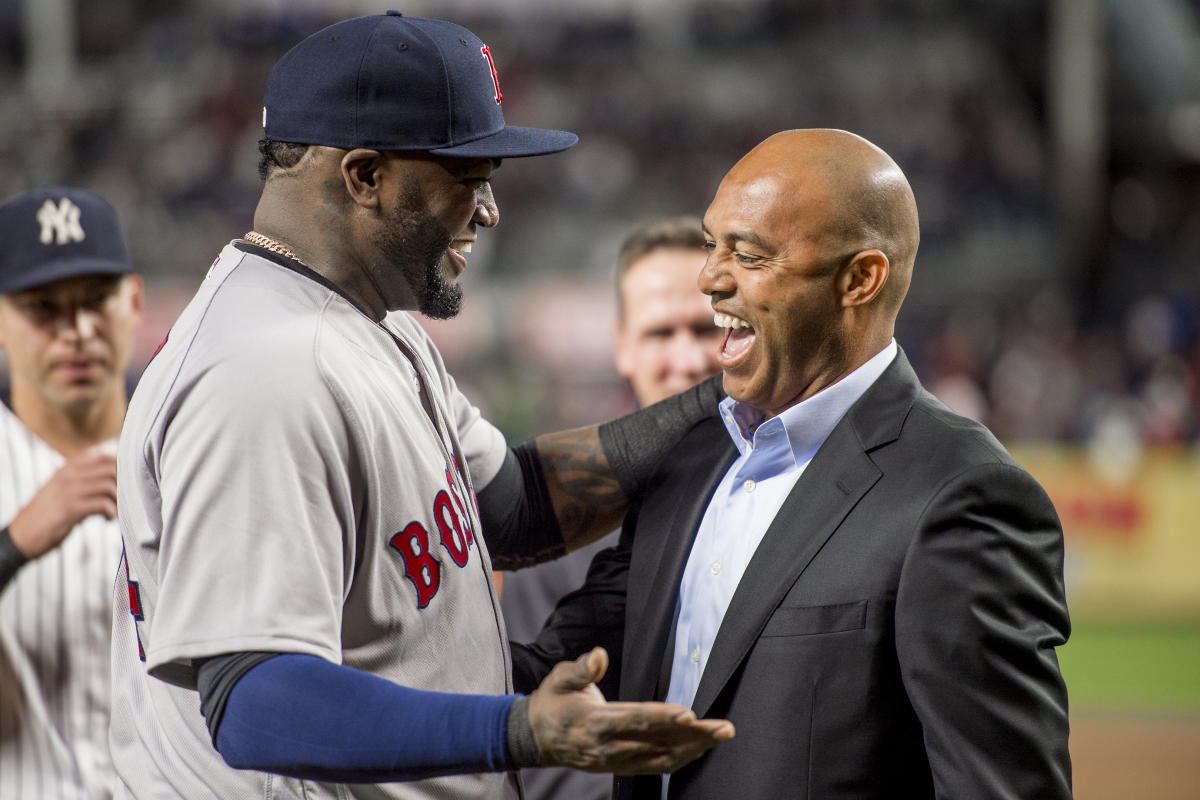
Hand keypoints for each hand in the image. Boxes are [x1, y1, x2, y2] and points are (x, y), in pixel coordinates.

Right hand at [7, 450, 117, 559]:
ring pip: (109, 485)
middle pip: (111, 469)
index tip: (126, 484)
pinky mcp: (69, 508)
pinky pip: (102, 504)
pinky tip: (108, 519)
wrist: (21, 537)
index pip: (104, 457)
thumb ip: (84, 482)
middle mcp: (67, 475)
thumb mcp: (63, 491)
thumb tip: (116, 480)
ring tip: (114, 512)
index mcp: (67, 468)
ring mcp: (68, 490)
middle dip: (123, 485)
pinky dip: (111, 512)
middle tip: (123, 500)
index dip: (122, 469)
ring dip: (118, 501)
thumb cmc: (46, 515)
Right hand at [527, 647, 733, 774]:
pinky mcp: (621, 767)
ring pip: (661, 757)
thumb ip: (581, 669)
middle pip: (656, 741)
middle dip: (692, 736)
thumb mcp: (560, 678)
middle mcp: (608, 746)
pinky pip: (656, 766)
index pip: (634, 719)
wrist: (536, 738)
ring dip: (694, 748)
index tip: (688, 713)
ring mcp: (616, 761)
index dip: (662, 717)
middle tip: (722, 728)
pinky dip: (681, 759)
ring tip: (721, 735)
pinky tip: (700, 749)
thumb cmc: (553, 702)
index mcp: (593, 723)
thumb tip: (598, 655)